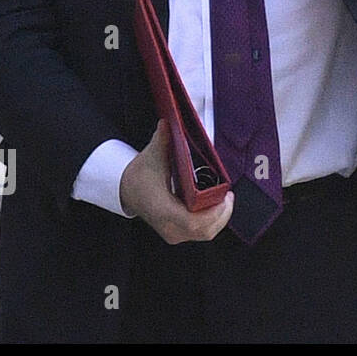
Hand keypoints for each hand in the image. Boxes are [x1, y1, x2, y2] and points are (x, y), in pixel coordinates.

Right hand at [119, 120, 232, 244]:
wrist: (127, 191)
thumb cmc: (140, 175)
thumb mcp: (151, 156)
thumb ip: (162, 139)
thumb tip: (168, 122)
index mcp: (162, 209)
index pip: (192, 221)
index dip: (213, 212)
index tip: (225, 195)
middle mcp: (168, 226)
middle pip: (204, 230)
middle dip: (222, 213)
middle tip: (229, 194)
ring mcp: (173, 233)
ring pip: (206, 234)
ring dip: (220, 217)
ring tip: (225, 198)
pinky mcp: (178, 233)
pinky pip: (202, 232)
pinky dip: (213, 220)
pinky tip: (217, 205)